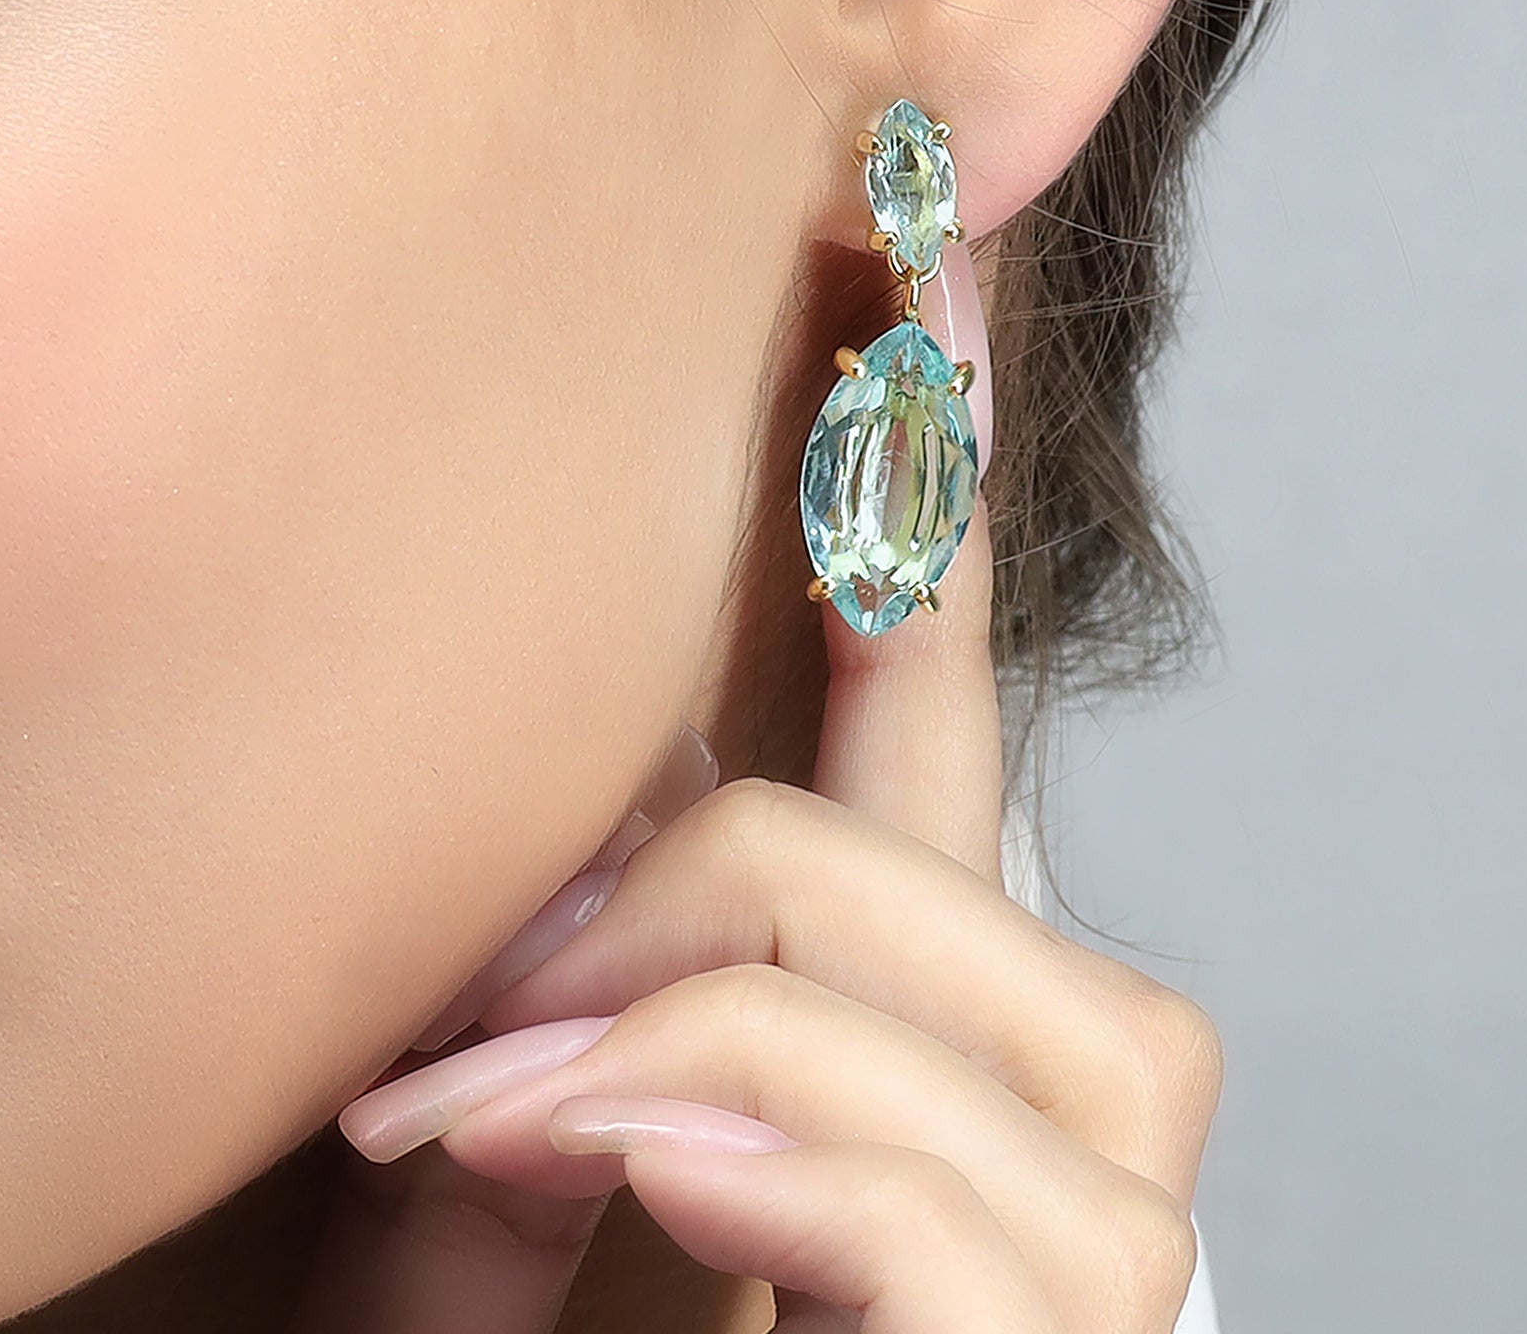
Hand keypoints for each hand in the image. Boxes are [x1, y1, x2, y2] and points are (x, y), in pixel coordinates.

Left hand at [291, 508, 1220, 1332]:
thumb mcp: (472, 1220)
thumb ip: (528, 1051)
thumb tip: (578, 828)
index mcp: (907, 1101)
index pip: (938, 783)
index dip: (926, 548)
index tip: (915, 293)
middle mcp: (1039, 1182)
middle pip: (972, 882)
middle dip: (704, 884)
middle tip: (451, 1028)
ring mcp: (1075, 1303)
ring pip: (1023, 1024)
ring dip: (712, 1032)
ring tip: (489, 1127)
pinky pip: (950, 1209)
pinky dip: (764, 1167)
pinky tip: (627, 1177)